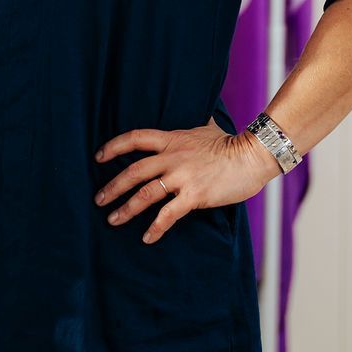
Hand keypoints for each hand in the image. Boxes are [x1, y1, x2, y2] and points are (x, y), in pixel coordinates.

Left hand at [92, 119, 278, 243]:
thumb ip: (196, 124)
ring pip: (145, 194)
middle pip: (133, 170)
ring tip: (113, 220)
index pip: (135, 138)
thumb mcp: (207, 127)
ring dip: (126, 209)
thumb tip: (202, 113)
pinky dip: (155, 227)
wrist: (252, 156)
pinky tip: (147, 238)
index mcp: (172, 139)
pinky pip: (168, 214)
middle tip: (98, 199)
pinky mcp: (195, 195)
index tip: (98, 156)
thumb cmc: (231, 142)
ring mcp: (182, 177)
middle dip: (113, 186)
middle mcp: (172, 157)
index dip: (114, 146)